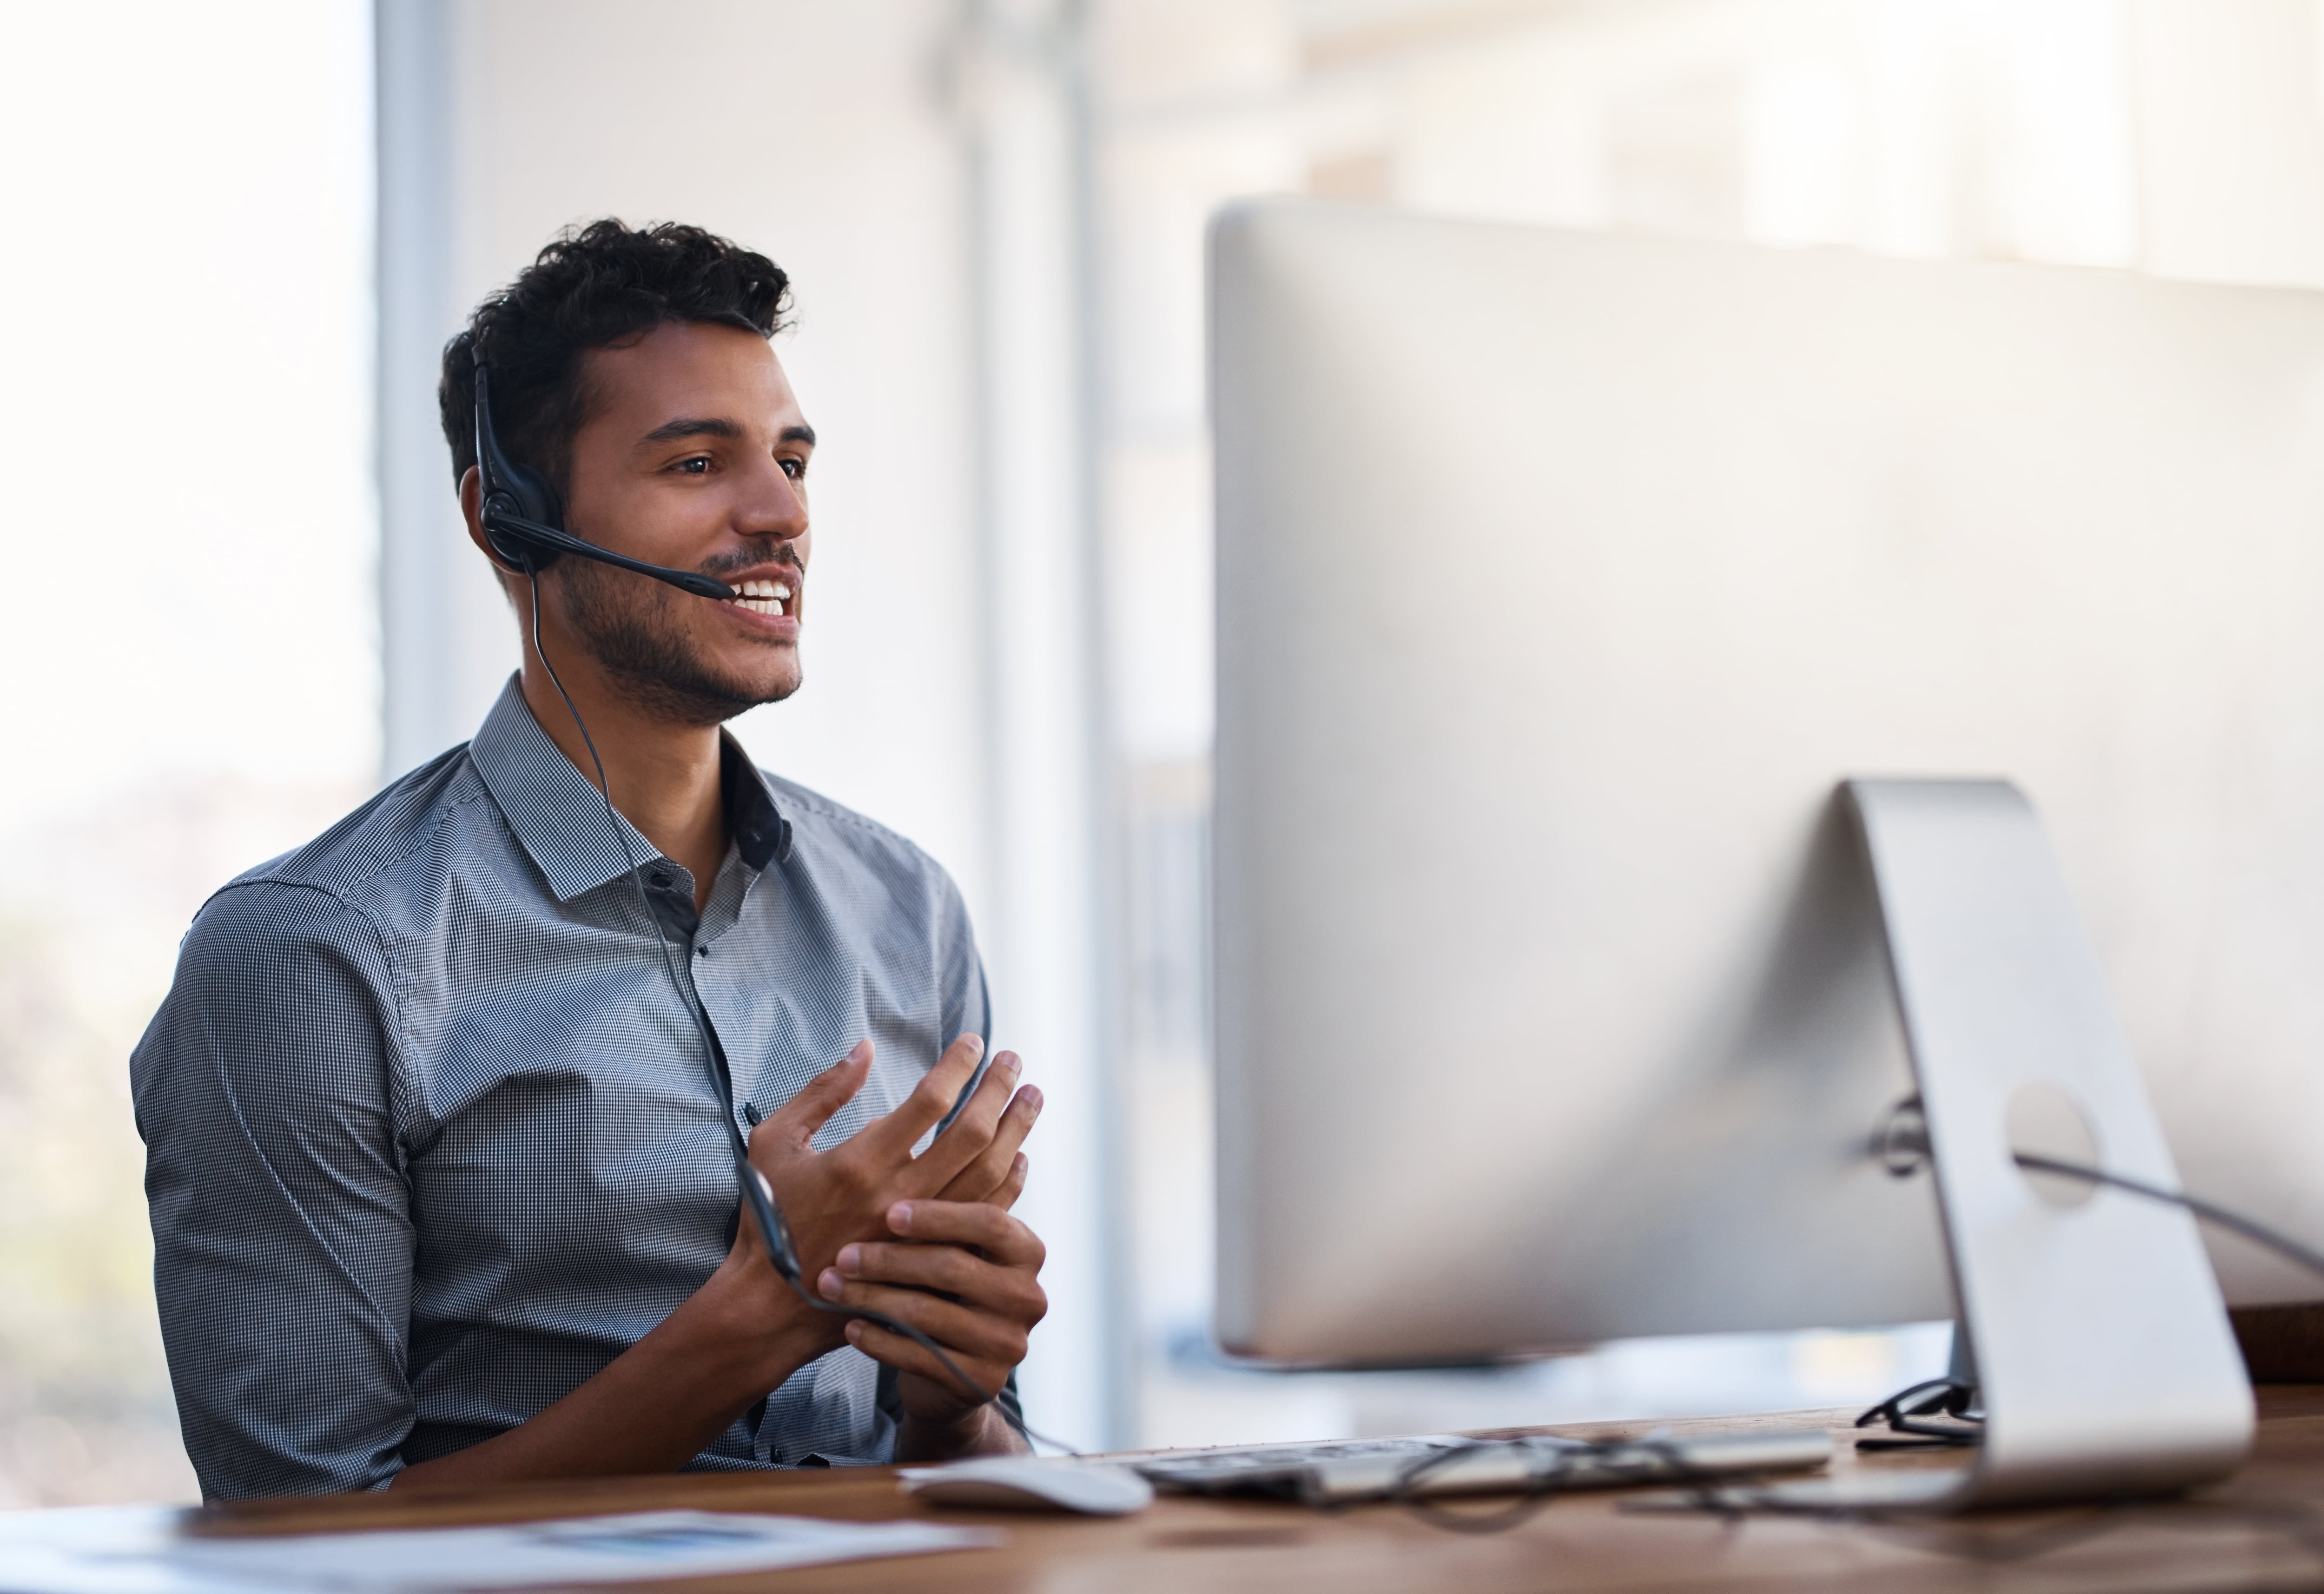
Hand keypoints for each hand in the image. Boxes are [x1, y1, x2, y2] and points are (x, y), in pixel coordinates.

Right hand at [723, 1035, 1039, 1349]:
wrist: (770, 1306)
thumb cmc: (767, 1219)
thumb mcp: (774, 1144)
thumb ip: (821, 1093)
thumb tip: (864, 1049)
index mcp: (859, 1164)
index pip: (928, 1102)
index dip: (957, 1066)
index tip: (974, 1042)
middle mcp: (897, 1197)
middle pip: (970, 1134)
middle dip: (998, 1090)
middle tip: (1014, 1061)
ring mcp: (919, 1234)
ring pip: (987, 1175)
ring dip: (1015, 1131)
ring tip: (1031, 1098)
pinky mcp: (929, 1260)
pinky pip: (985, 1217)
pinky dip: (1010, 1183)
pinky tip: (1019, 1156)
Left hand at [817, 1199, 1048, 1437]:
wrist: (955, 1369)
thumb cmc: (946, 1288)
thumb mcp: (958, 1246)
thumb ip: (949, 1200)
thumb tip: (900, 1125)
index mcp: (1028, 1251)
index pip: (989, 1222)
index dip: (938, 1216)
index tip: (889, 1212)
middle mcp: (1028, 1297)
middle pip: (953, 1267)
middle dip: (890, 1259)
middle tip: (843, 1254)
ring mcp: (1008, 1344)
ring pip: (928, 1314)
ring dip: (872, 1298)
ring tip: (831, 1286)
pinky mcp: (979, 1382)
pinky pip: (919, 1357)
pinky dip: (879, 1339)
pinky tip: (850, 1326)